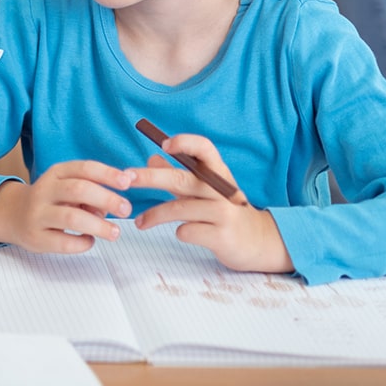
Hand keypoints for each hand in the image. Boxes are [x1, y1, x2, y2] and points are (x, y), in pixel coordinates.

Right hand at [0, 160, 133, 252]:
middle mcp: (44, 190)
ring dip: (99, 226)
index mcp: (55, 173)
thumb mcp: (65, 186)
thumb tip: (114, 205)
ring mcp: (37, 215)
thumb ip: (89, 191)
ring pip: (72, 218)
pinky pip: (64, 242)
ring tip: (115, 233)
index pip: (84, 168)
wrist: (12, 215)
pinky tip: (89, 240)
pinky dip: (83, 242)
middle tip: (126, 209)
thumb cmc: (50, 200)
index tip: (128, 182)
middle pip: (79, 190)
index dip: (107, 174)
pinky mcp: (36, 238)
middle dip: (107, 199)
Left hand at [130, 134, 291, 273]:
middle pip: (181, 179)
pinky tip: (182, 233)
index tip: (164, 144)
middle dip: (149, 177)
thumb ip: (180, 175)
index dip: (185, 143)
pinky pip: (187, 231)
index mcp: (219, 173)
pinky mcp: (222, 236)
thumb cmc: (226, 211)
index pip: (204, 149)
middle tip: (126, 178)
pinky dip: (179, 232)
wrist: (259, 242)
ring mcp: (224, 213)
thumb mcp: (206, 190)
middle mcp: (222, 190)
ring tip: (140, 222)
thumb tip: (152, 158)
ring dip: (154, 215)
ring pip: (179, 209)